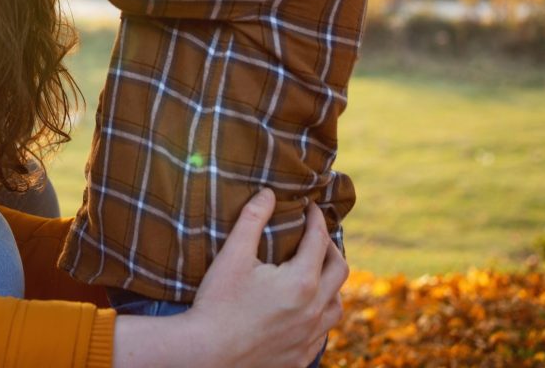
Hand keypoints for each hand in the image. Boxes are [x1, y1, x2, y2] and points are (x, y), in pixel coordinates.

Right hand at [113, 190, 346, 367]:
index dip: (316, 219)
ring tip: (317, 273)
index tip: (311, 208)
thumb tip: (268, 193)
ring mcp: (309, 337)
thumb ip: (252, 219)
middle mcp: (314, 310)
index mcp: (301, 282)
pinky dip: (320, 317)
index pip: (319, 240)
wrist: (205, 353)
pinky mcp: (299, 358)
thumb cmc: (218, 302)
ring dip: (331, 285)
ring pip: (337, 306)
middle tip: (317, 236)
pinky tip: (307, 312)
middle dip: (330, 248)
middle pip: (339, 271)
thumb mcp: (233, 255)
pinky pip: (323, 334)